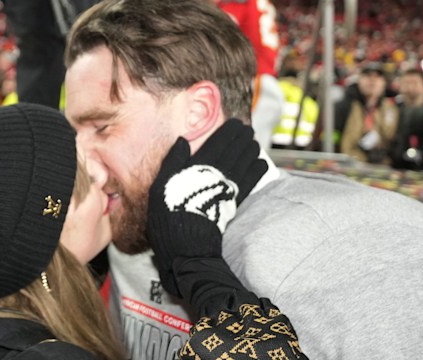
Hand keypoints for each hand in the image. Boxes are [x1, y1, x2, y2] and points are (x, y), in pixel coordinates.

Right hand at [147, 119, 267, 295]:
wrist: (186, 246)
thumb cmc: (168, 215)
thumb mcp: (161, 186)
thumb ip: (173, 161)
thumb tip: (182, 141)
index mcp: (198, 167)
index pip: (218, 143)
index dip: (228, 132)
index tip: (235, 123)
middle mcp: (216, 175)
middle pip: (234, 151)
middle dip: (242, 138)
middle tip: (248, 130)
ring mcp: (227, 189)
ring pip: (244, 164)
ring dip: (251, 152)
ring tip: (255, 143)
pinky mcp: (233, 204)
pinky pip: (249, 182)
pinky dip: (256, 172)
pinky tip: (261, 164)